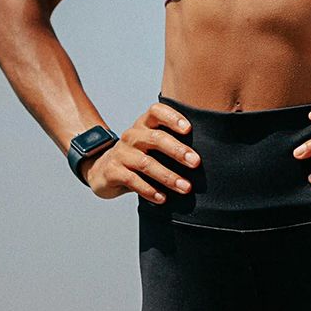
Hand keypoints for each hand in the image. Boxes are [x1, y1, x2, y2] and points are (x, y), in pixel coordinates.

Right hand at [83, 102, 198, 203]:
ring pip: (146, 163)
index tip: (189, 129)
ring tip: (185, 187)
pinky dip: (150, 190)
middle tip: (196, 163)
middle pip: (156, 138)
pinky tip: (163, 198)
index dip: (172, 117)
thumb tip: (207, 155)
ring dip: (168, 176)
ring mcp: (121, 153)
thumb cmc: (138, 156)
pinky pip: (133, 181)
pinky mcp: (113, 171)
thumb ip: (171, 144)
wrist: (102, 169)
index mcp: (144, 124)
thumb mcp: (150, 144)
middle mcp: (132, 135)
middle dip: (178, 151)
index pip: (156, 111)